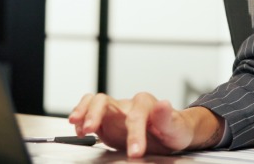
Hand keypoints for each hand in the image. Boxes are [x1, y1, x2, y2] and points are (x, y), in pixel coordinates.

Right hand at [68, 92, 223, 157]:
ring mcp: (115, 112)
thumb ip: (167, 118)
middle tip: (89, 129)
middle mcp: (127, 104)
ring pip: (94, 102)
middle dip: (95, 114)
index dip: (134, 134)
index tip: (135, 152)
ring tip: (77, 125)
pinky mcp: (107, 121)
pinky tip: (79, 130)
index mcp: (145, 103)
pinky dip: (82, 119)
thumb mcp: (176, 127)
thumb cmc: (174, 129)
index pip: (136, 115)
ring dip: (83, 111)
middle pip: (105, 101)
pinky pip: (90, 113)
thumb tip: (163, 103)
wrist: (170, 132)